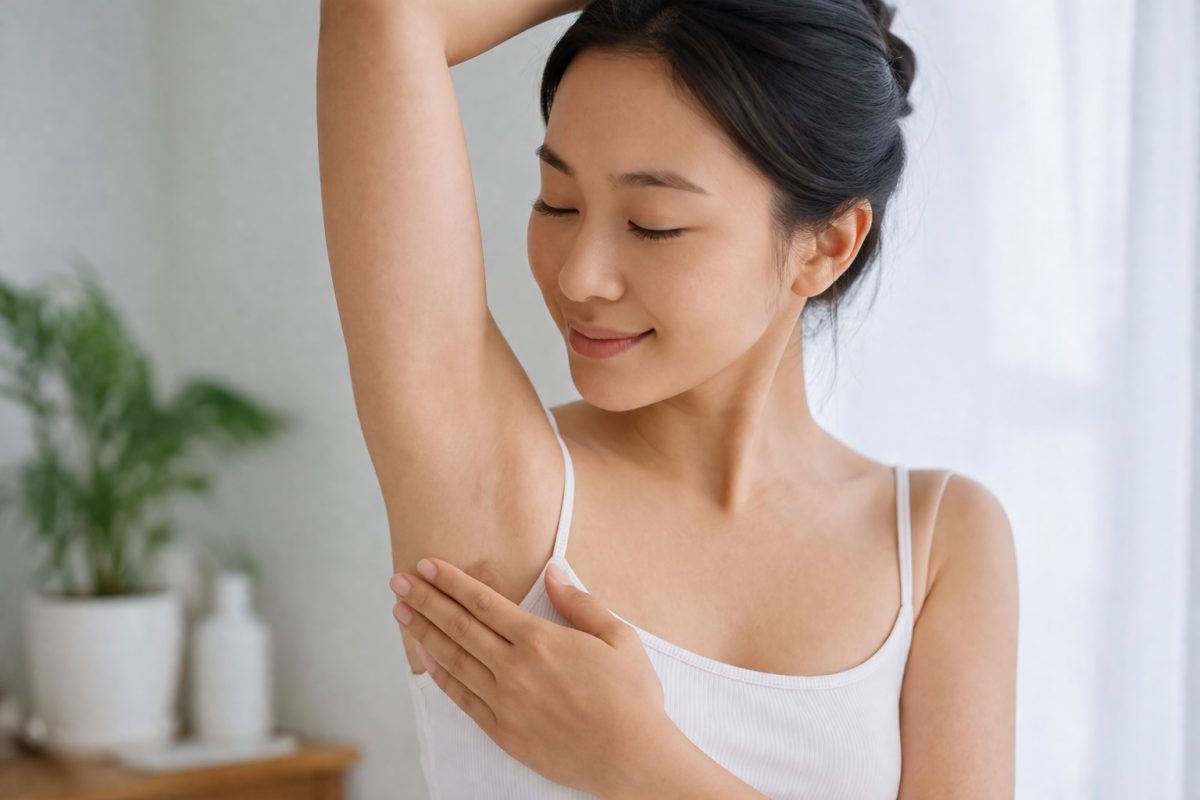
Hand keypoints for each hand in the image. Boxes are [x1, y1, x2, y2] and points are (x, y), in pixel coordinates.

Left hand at [390, 557, 670, 795]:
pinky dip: (440, 676)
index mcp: (541, 640)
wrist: (632, 758)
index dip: (452, 583)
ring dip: (424, 633)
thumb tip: (553, 570)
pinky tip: (427, 659)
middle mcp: (514, 669)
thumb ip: (580, 602)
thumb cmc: (632, 697)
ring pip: (453, 660)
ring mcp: (505, 702)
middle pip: (458, 627)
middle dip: (426, 600)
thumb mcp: (618, 637)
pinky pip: (462, 699)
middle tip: (398, 581)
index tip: (427, 566)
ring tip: (401, 612)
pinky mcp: (503, 732)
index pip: (483, 603)